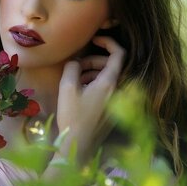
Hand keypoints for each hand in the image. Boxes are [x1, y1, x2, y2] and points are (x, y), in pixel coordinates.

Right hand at [56, 36, 125, 161]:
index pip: (119, 53)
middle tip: (76, 66)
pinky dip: (95, 85)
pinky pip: (108, 89)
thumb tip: (76, 62)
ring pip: (109, 78)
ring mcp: (117, 101)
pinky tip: (80, 92)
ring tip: (75, 79)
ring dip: (93, 73)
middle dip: (93, 60)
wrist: (78, 146)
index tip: (94, 39)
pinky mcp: (113, 110)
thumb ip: (72, 68)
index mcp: (110, 82)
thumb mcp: (67, 88)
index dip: (108, 42)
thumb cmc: (72, 116)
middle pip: (111, 65)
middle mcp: (118, 90)